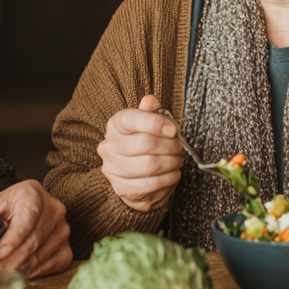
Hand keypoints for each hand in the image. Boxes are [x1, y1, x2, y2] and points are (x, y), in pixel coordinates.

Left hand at [0, 180, 71, 278]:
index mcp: (34, 194)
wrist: (27, 207)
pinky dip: (33, 273)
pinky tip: (17, 275)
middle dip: (11, 260)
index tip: (0, 252)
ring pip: (40, 255)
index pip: (27, 218)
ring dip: (19, 269)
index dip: (14, 237)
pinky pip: (51, 265)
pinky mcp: (66, 249)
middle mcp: (54, 210)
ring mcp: (62, 231)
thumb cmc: (8, 206)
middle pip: (33, 241)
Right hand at [97, 94, 182, 211]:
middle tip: (179, 148)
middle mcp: (108, 147)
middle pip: (144, 144)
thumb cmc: (142, 146)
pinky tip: (173, 174)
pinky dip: (168, 179)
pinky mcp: (122, 189)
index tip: (172, 130)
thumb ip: (148, 113)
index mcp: (114, 126)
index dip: (154, 123)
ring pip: (150, 165)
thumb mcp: (146, 125)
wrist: (133, 177)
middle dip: (169, 146)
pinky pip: (151, 184)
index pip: (129, 119)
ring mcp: (112, 169)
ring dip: (171, 163)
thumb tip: (150, 100)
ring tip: (177, 160)